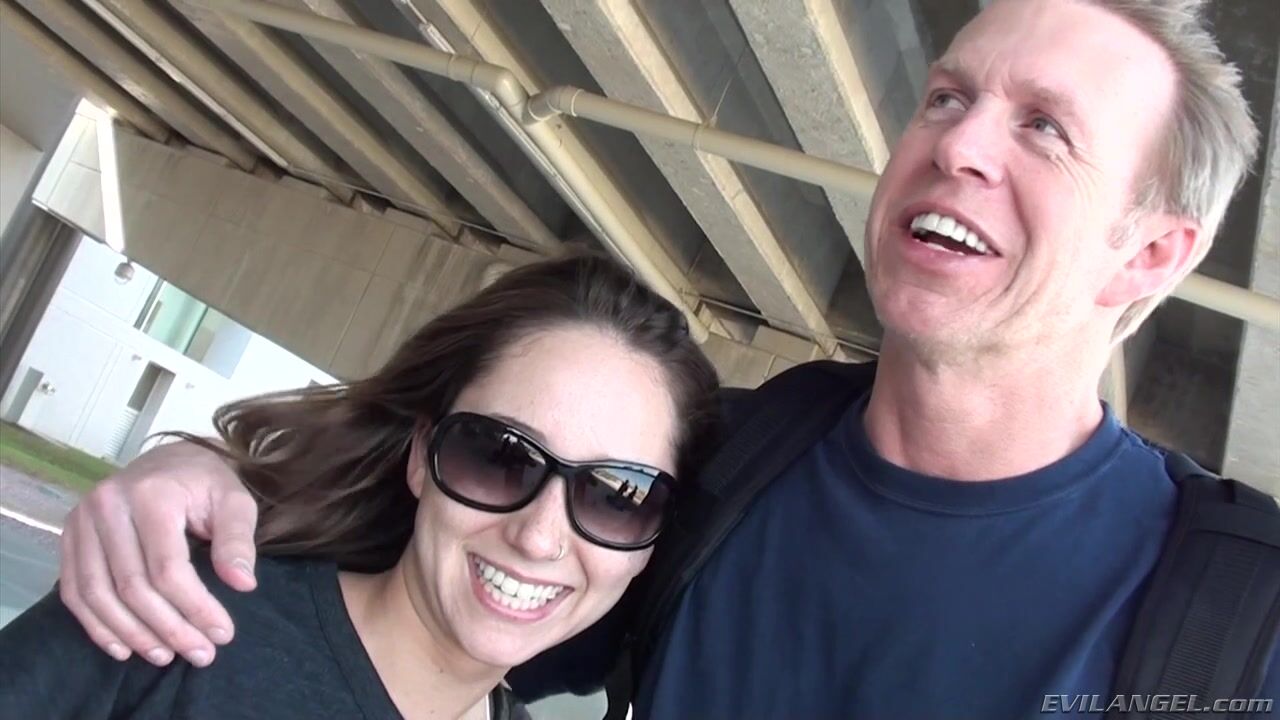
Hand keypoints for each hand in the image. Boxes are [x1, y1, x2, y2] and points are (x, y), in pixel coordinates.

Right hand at [58, 439, 258, 667]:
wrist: (168, 460)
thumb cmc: (205, 483)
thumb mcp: (234, 501)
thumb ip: (238, 540)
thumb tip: (243, 584)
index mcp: (152, 494)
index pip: (168, 568)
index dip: (195, 608)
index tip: (223, 634)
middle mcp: (108, 506)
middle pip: (132, 586)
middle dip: (168, 628)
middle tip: (201, 654)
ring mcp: (81, 521)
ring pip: (99, 594)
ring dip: (132, 634)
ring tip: (166, 656)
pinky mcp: (69, 536)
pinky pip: (74, 591)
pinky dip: (96, 625)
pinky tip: (123, 648)